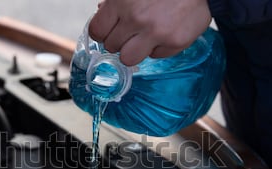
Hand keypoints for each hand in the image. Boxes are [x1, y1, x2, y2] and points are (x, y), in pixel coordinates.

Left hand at [89, 0, 211, 65]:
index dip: (102, 32)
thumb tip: (102, 13)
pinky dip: (158, 47)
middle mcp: (137, 18)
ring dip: (133, 50)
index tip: (109, 31)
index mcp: (122, 1)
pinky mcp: (175, 42)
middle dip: (119, 40)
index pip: (97, 32)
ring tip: (143, 38)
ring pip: (128, 59)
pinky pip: (155, 56)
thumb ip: (115, 0)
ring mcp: (157, 33)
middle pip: (112, 47)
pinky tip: (165, 32)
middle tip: (131, 30)